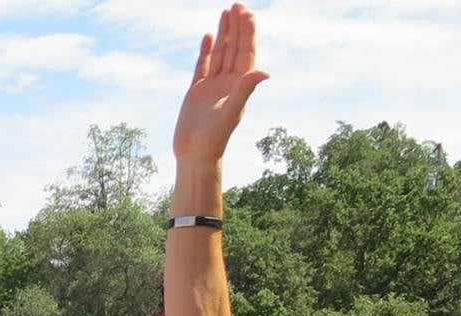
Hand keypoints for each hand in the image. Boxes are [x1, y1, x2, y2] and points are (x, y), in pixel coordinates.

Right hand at [172, 5, 267, 164]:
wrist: (195, 155)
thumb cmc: (215, 138)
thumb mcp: (231, 112)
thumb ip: (246, 89)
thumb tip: (264, 72)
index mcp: (239, 85)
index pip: (246, 53)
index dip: (247, 32)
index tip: (247, 13)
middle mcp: (228, 82)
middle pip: (234, 48)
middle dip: (237, 27)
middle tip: (238, 5)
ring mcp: (212, 85)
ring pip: (220, 53)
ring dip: (224, 33)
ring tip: (226, 12)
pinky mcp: (196, 91)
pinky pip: (203, 65)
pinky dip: (206, 51)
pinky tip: (209, 36)